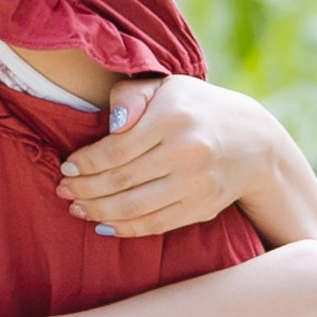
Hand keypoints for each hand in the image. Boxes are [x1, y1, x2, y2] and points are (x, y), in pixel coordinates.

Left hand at [54, 73, 274, 239]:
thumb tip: (112, 126)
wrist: (254, 140)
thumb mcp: (167, 87)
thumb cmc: (196, 108)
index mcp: (173, 118)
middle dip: (85, 189)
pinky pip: (155, 224)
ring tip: (78, 208)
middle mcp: (187, 152)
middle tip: (63, 190)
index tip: (67, 166)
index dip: (86, 163)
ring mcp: (197, 184)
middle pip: (121, 180)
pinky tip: (104, 225)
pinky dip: (125, 228)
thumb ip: (131, 96)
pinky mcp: (202, 208)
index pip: (116, 149)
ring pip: (135, 207)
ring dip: (99, 212)